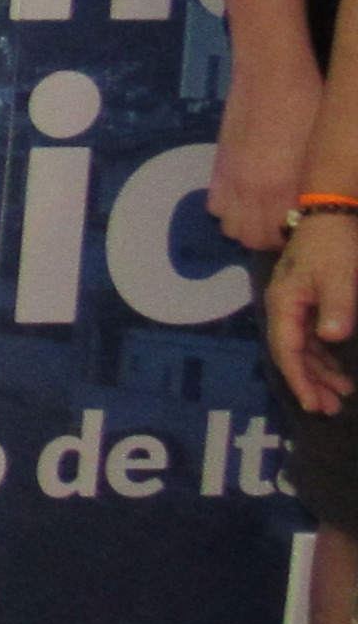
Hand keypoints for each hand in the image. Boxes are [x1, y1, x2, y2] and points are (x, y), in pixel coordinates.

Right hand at [215, 62, 324, 249]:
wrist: (271, 77)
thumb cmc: (311, 109)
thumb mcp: (322, 154)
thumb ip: (313, 188)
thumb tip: (317, 205)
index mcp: (288, 192)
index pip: (287, 238)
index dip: (298, 237)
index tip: (308, 227)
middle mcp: (256, 194)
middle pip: (254, 240)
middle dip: (271, 238)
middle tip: (287, 224)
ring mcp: (233, 182)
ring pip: (231, 227)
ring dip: (247, 226)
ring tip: (264, 213)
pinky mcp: (218, 168)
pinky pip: (215, 206)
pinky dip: (229, 209)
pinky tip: (244, 196)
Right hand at [273, 215, 357, 413]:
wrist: (331, 214)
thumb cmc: (334, 245)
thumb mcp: (340, 276)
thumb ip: (337, 308)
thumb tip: (332, 339)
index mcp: (284, 304)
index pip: (287, 350)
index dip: (300, 380)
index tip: (314, 405)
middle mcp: (283, 307)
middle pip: (292, 353)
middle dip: (310, 383)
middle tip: (330, 409)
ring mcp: (294, 304)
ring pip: (302, 347)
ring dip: (319, 372)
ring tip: (340, 394)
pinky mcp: (307, 301)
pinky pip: (311, 337)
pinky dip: (323, 356)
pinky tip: (337, 368)